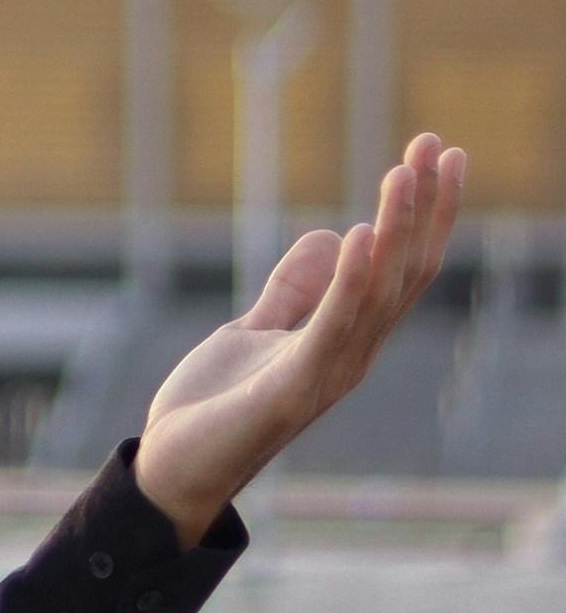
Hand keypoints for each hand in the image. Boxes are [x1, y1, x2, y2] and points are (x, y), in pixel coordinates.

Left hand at [135, 133, 465, 542]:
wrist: (173, 469)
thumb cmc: (214, 407)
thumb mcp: (255, 330)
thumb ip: (293, 289)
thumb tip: (331, 234)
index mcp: (346, 339)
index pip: (400, 268)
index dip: (425, 213)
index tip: (440, 155)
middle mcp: (351, 354)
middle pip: (404, 272)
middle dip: (424, 207)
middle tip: (438, 143)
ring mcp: (327, 373)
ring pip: (378, 292)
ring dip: (396, 228)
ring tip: (406, 171)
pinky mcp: (291, 387)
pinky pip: (331, 326)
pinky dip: (350, 280)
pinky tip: (362, 233)